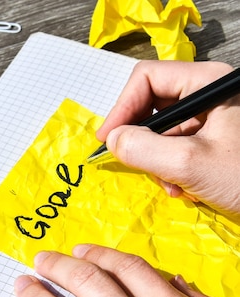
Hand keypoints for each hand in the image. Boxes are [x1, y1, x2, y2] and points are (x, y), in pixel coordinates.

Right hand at [96, 60, 239, 218]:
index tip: (108, 140)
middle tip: (138, 167)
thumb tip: (113, 140)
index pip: (148, 79)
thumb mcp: (189, 163)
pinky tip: (185, 189)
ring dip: (157, 162)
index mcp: (209, 83)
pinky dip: (172, 169)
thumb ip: (142, 148)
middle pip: (153, 106)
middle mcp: (209, 94)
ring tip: (173, 187)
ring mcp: (213, 118)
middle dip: (142, 141)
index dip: (122, 107)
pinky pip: (177, 147)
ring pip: (163, 131)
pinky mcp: (215, 139)